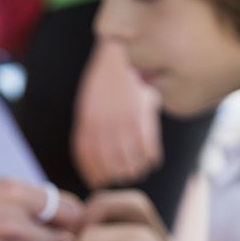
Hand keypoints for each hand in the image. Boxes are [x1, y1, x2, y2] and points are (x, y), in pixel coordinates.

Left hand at [71, 39, 161, 189]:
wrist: (122, 57)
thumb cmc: (104, 84)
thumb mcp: (87, 107)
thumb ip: (88, 132)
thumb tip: (90, 162)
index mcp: (88, 123)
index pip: (88, 161)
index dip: (94, 176)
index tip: (100, 183)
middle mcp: (104, 127)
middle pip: (111, 167)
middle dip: (117, 176)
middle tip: (124, 175)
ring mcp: (124, 125)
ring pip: (131, 163)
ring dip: (136, 170)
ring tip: (139, 168)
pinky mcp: (143, 121)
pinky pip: (149, 152)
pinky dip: (151, 159)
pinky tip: (151, 158)